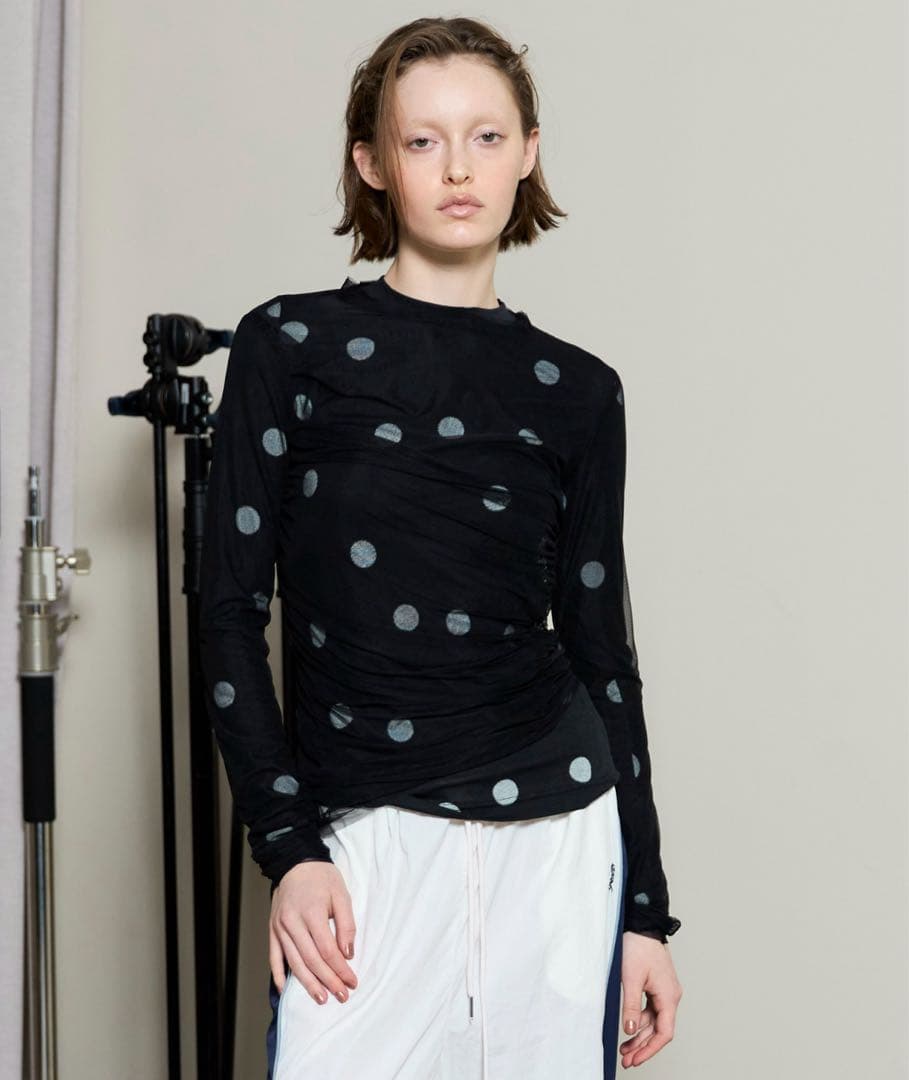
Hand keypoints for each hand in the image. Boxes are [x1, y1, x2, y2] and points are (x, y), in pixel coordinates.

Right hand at [269, 860, 358, 1005]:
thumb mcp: (342, 895)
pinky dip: (279, 974)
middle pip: (311, 960)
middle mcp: (292, 922)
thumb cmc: (322, 878)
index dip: (340, 969)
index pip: (327, 949)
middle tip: (341, 996)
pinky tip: (286, 990)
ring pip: (294, 962)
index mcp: (311, 912)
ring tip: (321, 999)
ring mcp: (279, 927)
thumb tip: (348, 954)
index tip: (352, 981)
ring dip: (308, 983)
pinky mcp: (272, 929)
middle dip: (328, 981)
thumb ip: (346, 924)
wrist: (295, 862)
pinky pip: (274, 957)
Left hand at [619, 932, 682, 1067]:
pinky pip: (650, 1009)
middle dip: (642, 1046)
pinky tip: (629, 1028)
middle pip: (658, 1029)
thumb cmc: (638, 946)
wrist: (642, 924)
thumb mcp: (631, 978)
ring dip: (639, 1035)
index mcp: (669, 996)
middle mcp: (670, 996)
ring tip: (624, 1049)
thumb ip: (631, 1006)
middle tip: (627, 1059)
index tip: (637, 1059)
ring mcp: (664, 991)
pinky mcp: (657, 986)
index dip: (650, 1049)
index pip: (664, 1032)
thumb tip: (630, 1030)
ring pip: (653, 1021)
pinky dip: (639, 1020)